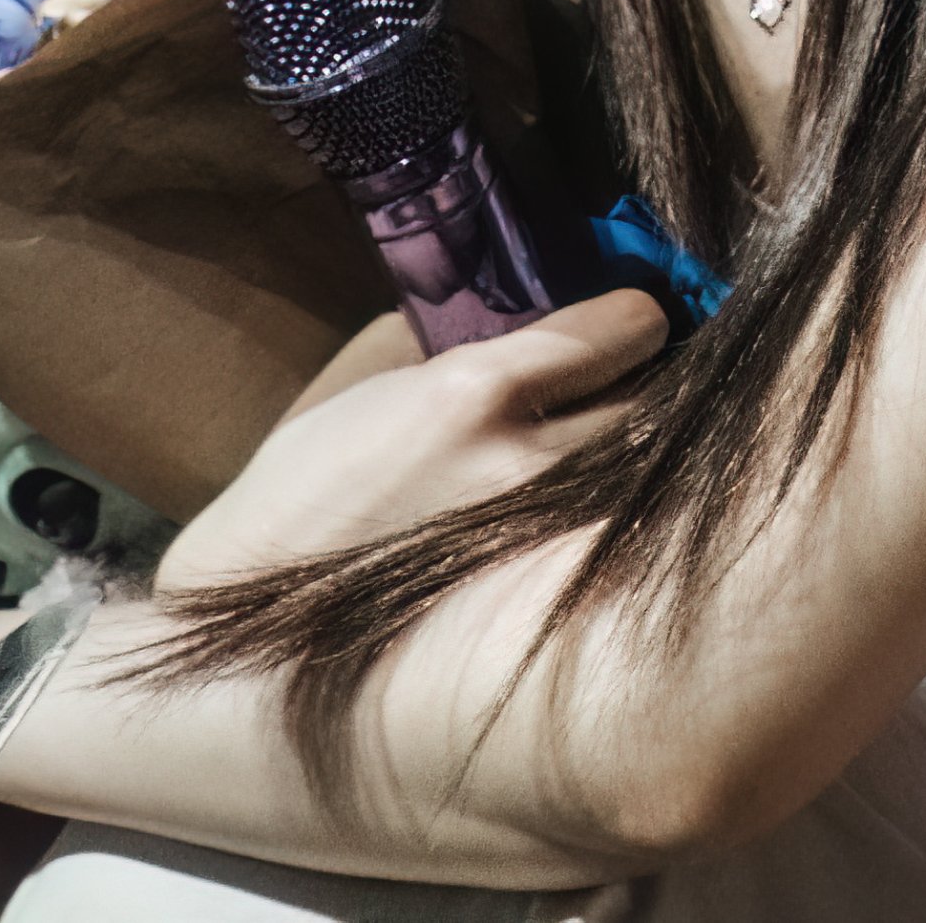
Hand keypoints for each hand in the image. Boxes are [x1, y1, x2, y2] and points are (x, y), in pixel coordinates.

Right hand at [158, 290, 669, 594]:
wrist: (266, 618)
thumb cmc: (303, 485)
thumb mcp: (367, 373)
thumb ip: (451, 333)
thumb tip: (528, 307)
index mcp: (473, 390)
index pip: (628, 328)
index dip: (636, 317)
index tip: (625, 320)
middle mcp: (524, 461)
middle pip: (659, 396)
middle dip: (653, 377)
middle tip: (634, 373)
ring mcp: (543, 534)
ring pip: (652, 467)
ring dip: (646, 442)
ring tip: (619, 431)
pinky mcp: (543, 589)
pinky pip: (617, 524)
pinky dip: (625, 501)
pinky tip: (600, 495)